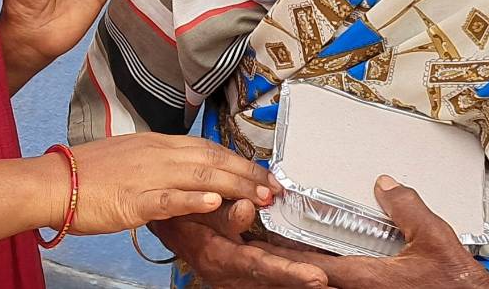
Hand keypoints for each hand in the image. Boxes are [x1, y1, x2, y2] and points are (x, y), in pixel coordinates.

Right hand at [47, 134, 283, 236]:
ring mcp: (145, 175)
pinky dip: (193, 200)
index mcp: (156, 143)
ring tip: (259, 196)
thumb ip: (157, 160)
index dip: (238, 159)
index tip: (261, 173)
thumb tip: (180, 166)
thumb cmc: (86, 173)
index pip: (207, 147)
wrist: (51, 181)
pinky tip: (214, 204)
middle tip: (273, 188)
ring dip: (234, 186)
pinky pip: (168, 198)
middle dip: (247, 173)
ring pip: (199, 176)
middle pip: (212, 159)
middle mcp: (157, 154)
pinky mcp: (132, 199)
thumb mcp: (129, 156)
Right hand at [149, 201, 327, 287]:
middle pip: (275, 284)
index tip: (316, 277)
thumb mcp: (200, 210)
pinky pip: (272, 285)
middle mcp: (233, 276)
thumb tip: (249, 208)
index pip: (262, 266)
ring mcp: (241, 281)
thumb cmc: (187, 218)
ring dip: (299, 288)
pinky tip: (312, 284)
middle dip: (304, 287)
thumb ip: (227, 212)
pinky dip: (291, 284)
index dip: (290, 273)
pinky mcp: (248, 280)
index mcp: (222, 258)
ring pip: (275, 288)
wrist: (172, 232)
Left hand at [266, 176, 488, 288]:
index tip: (262, 239)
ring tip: (287, 253)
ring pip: (324, 286)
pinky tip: (325, 267)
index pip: (310, 263)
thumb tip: (385, 185)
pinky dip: (327, 276)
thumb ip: (407, 208)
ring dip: (305, 270)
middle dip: (286, 262)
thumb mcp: (435, 238)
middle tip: (265, 243)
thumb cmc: (456, 284)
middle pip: (310, 278)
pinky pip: (341, 287)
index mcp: (366, 278)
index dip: (283, 251)